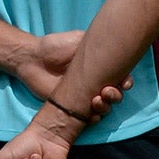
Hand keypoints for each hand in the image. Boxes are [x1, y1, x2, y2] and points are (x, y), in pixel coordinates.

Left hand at [14, 30, 130, 116]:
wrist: (33, 59)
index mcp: (100, 68)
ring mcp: (84, 97)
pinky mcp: (71, 108)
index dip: (126, 81)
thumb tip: (115, 44)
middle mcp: (94, 83)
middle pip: (114, 95)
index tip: (125, 83)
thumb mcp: (79, 40)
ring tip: (96, 101)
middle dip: (116, 96)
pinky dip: (92, 119)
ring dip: (105, 107)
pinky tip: (91, 115)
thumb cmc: (55, 46)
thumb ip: (97, 43)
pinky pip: (87, 118)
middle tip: (106, 91)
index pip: (120, 77)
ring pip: (103, 107)